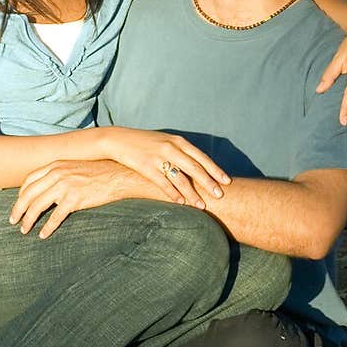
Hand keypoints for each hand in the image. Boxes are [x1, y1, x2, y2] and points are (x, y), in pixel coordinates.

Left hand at [10, 159, 159, 237]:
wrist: (117, 174)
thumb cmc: (97, 172)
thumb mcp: (73, 167)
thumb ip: (59, 173)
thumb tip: (46, 187)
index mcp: (54, 165)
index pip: (29, 180)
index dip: (20, 194)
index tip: (18, 205)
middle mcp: (56, 174)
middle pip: (28, 194)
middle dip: (18, 209)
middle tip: (13, 221)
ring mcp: (65, 186)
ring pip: (37, 206)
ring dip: (28, 220)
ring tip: (24, 230)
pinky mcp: (74, 199)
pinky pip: (55, 217)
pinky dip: (47, 228)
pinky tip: (43, 235)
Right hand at [99, 127, 229, 207]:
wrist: (119, 140)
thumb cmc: (145, 142)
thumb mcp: (166, 141)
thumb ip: (182, 150)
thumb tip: (199, 166)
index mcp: (178, 141)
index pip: (202, 157)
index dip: (215, 170)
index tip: (227, 181)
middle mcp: (171, 148)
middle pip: (195, 168)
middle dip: (209, 183)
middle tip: (220, 196)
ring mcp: (159, 158)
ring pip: (181, 178)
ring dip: (193, 194)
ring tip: (202, 206)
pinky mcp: (146, 167)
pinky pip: (164, 183)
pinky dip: (174, 194)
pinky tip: (182, 203)